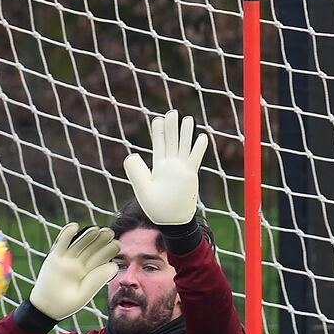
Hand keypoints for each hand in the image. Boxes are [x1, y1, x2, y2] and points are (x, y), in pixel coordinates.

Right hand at [29, 223, 119, 321]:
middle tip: (109, 232)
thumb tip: (113, 265)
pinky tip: (74, 227)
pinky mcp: (54, 257)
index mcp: (89, 273)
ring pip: (78, 244)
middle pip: (91, 248)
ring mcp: (66, 259)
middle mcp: (79, 264)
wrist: (46, 308)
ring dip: (87, 236)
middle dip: (100, 240)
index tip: (117, 245)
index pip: (101, 258)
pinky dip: (66, 234)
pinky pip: (60, 243)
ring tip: (96, 230)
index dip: (109, 251)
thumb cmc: (66, 305)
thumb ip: (96, 281)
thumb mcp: (83, 295)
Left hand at [123, 110, 207, 224]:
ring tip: (188, 118)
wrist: (171, 221)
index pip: (158, 145)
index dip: (158, 132)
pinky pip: (195, 158)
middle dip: (172, 127)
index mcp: (158, 167)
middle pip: (172, 142)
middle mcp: (170, 166)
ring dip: (186, 133)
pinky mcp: (191, 175)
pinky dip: (198, 148)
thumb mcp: (141, 189)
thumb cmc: (156, 208)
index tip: (157, 119)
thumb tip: (132, 154)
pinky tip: (202, 136)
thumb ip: (135, 172)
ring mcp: (181, 169)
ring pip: (184, 146)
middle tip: (172, 112)